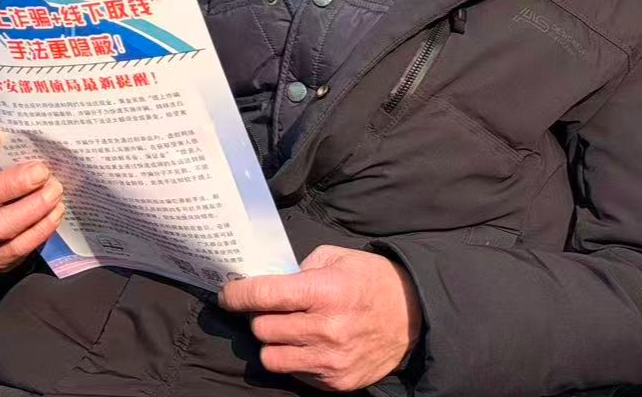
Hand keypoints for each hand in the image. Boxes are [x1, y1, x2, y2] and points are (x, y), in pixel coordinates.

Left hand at [218, 246, 421, 391]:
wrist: (414, 315)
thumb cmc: (369, 280)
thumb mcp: (335, 258)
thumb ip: (298, 269)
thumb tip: (264, 281)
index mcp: (324, 291)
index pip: (263, 296)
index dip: (237, 295)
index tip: (227, 294)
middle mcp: (326, 328)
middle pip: (262, 329)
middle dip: (259, 317)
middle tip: (269, 309)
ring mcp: (331, 360)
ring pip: (271, 357)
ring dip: (273, 342)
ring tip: (286, 329)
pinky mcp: (337, 382)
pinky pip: (295, 373)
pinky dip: (294, 359)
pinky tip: (308, 345)